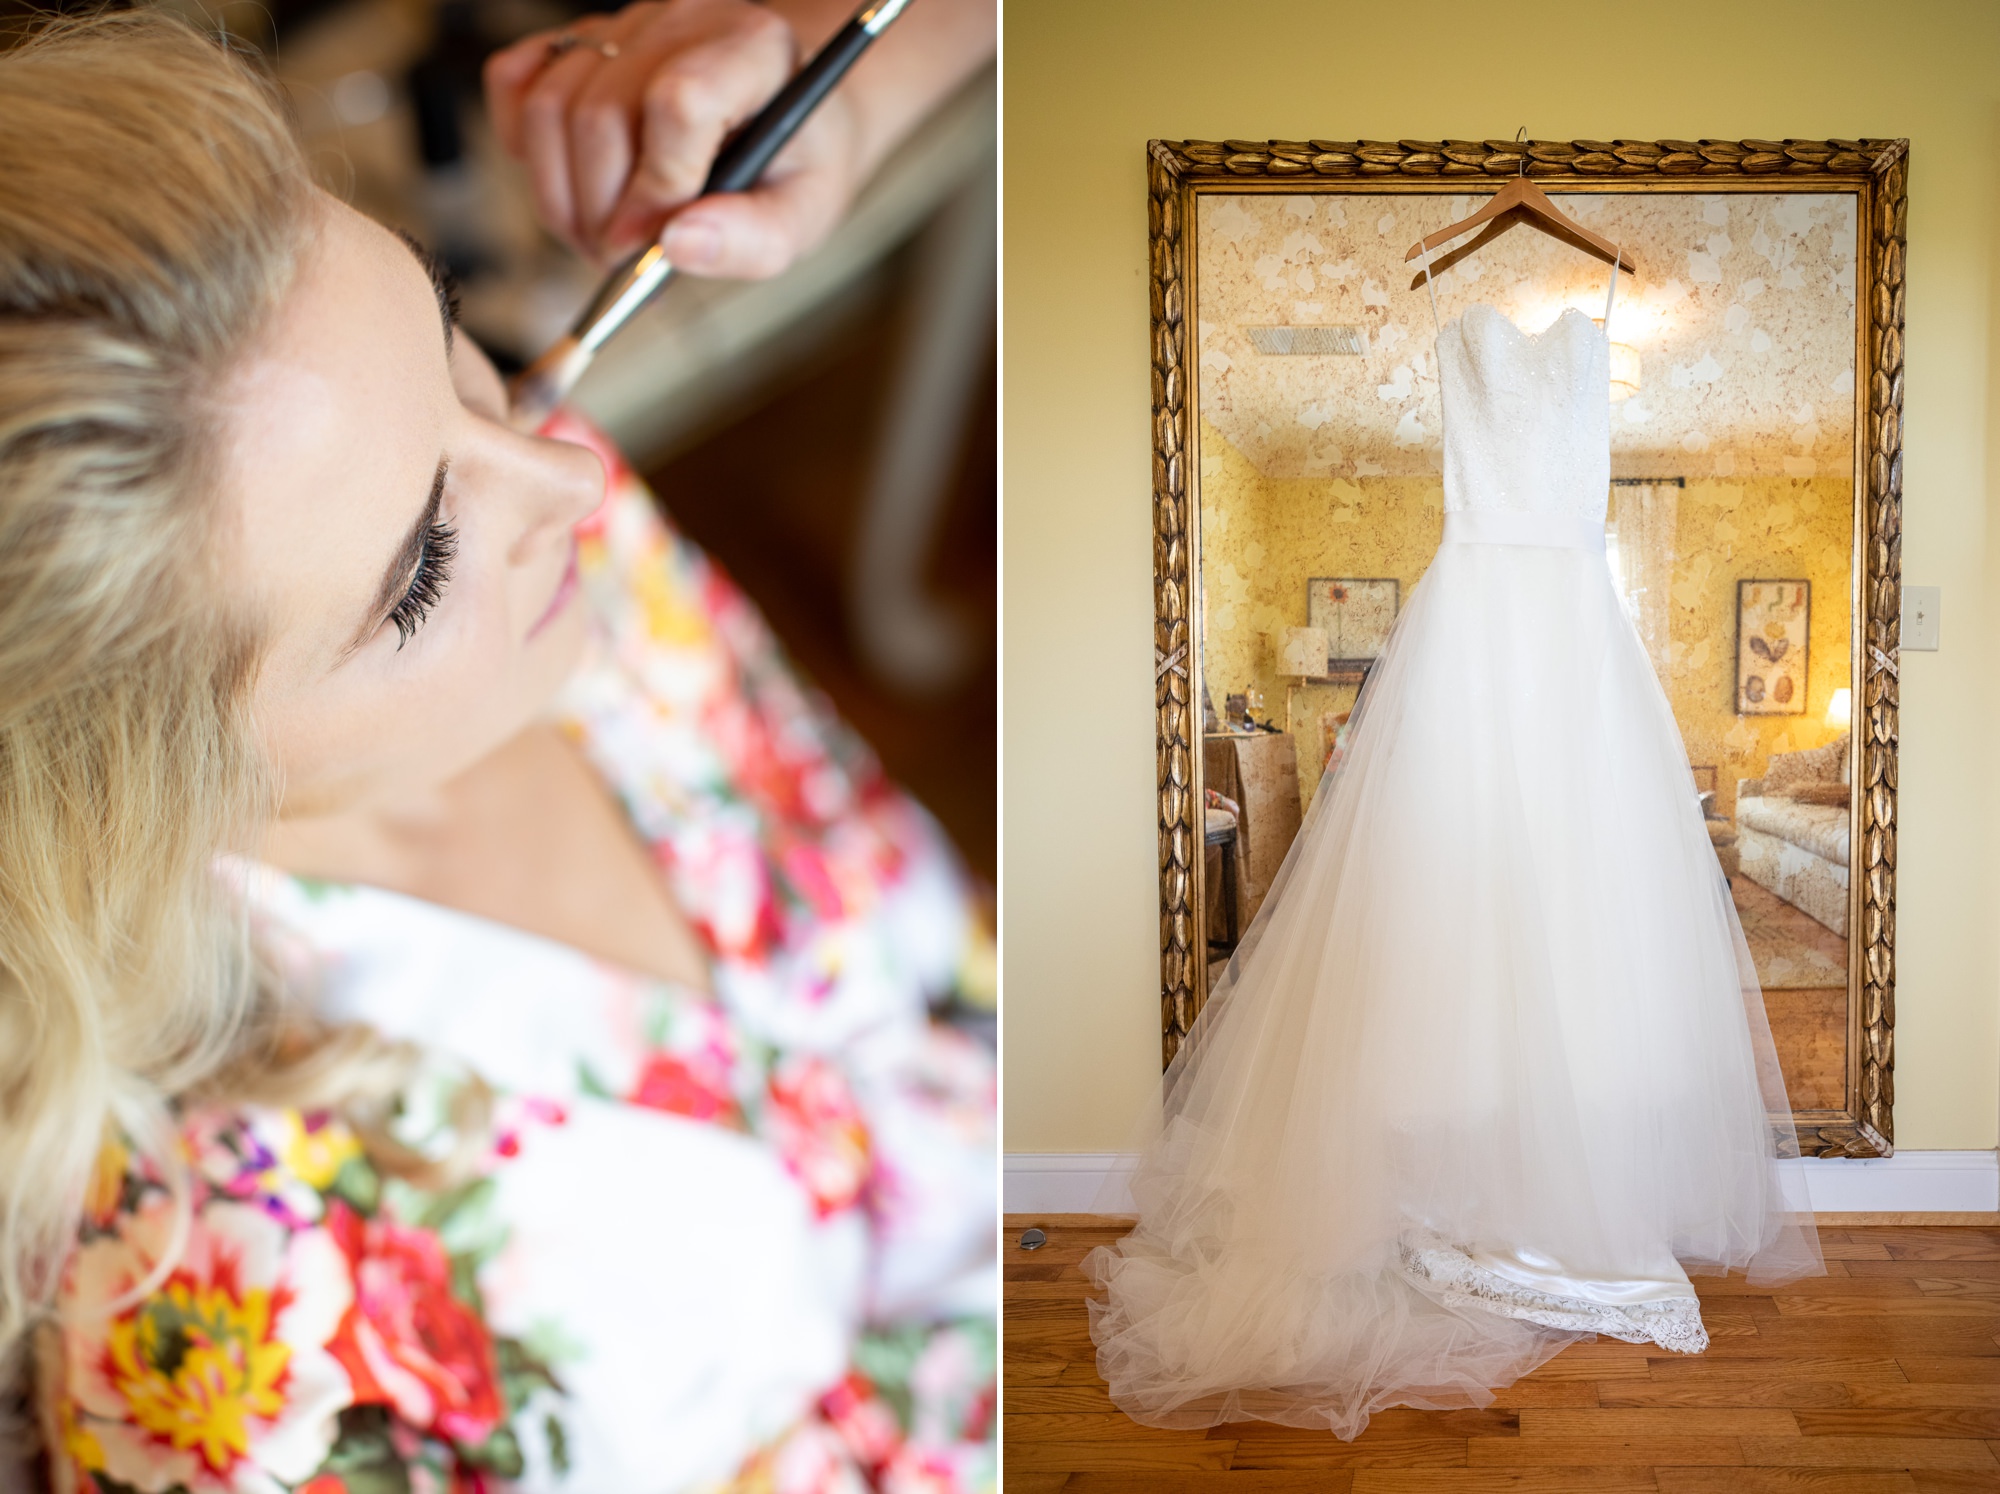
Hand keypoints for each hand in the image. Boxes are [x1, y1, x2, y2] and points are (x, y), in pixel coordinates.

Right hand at [484, 0, 861, 275]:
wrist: (776, 116)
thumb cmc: (792, 165)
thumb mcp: (804, 215)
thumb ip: (753, 239)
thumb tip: (677, 247)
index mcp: (752, 51)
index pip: (679, 102)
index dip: (655, 187)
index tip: (649, 245)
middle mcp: (682, 22)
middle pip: (599, 115)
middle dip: (599, 212)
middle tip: (621, 261)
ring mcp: (623, 25)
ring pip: (548, 107)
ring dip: (560, 197)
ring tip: (601, 239)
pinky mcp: (578, 42)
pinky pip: (514, 83)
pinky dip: (526, 150)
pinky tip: (570, 185)